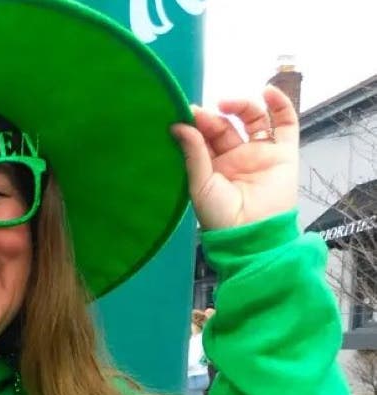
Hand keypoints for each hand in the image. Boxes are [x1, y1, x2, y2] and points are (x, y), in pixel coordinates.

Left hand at [171, 85, 298, 230]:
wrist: (252, 233)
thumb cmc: (221, 216)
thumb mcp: (200, 185)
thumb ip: (193, 154)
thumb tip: (179, 126)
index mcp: (212, 167)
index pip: (203, 138)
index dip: (196, 124)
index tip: (185, 113)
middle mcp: (235, 158)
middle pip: (224, 126)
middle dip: (212, 117)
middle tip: (201, 113)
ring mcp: (259, 153)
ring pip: (252, 120)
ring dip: (241, 106)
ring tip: (226, 104)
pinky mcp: (283, 152)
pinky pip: (285, 123)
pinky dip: (279, 104)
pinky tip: (268, 92)